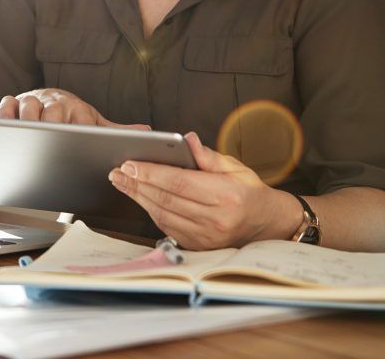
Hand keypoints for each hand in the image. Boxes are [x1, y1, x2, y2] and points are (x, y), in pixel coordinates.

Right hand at [0, 89, 150, 129]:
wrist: (44, 102)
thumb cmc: (69, 117)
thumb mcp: (93, 123)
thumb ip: (116, 129)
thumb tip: (147, 131)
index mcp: (76, 108)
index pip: (78, 119)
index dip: (78, 131)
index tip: (77, 142)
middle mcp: (54, 102)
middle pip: (52, 114)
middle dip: (51, 128)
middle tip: (50, 143)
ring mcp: (32, 101)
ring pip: (29, 107)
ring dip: (28, 121)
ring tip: (27, 136)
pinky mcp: (12, 102)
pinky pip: (7, 104)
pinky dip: (5, 114)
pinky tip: (5, 125)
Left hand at [107, 132, 298, 248]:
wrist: (268, 225)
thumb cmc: (251, 192)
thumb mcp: (236, 167)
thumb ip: (207, 156)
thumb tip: (187, 139)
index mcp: (226, 195)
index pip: (179, 182)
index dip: (151, 173)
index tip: (130, 163)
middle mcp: (216, 219)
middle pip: (166, 199)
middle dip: (137, 184)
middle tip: (117, 171)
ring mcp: (207, 237)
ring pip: (163, 215)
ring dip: (139, 198)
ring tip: (122, 182)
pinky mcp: (200, 246)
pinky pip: (168, 227)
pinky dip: (151, 211)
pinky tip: (140, 198)